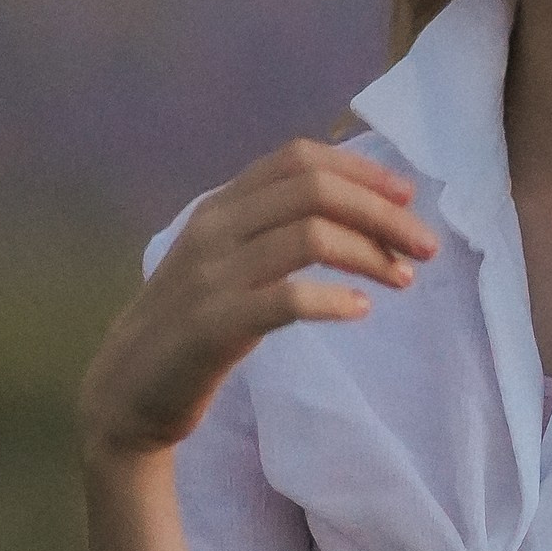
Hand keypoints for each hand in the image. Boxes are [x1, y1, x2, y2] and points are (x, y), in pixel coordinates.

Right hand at [76, 136, 437, 462]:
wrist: (126, 391)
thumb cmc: (189, 325)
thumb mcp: (224, 261)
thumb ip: (270, 229)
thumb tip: (352, 207)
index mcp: (219, 207)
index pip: (296, 159)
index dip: (358, 169)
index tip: (405, 197)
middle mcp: (215, 229)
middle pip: (313, 191)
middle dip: (380, 213)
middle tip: (425, 246)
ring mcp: (211, 275)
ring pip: (309, 237)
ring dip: (369, 254)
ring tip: (403, 279)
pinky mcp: (214, 325)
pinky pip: (286, 299)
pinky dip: (333, 299)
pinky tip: (359, 310)